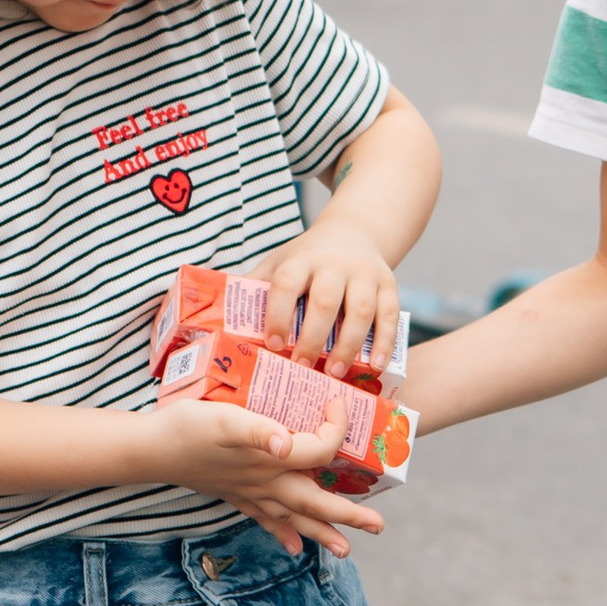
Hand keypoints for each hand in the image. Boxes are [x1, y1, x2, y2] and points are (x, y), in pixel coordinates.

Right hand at [138, 394, 385, 559]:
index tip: (339, 403)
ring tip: (346, 550)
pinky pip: (264, 519)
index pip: (319, 450)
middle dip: (348, 515)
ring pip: (293, 517)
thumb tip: (286, 443)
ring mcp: (250, 492)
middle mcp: (265, 482)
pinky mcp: (234, 494)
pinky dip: (281, 533)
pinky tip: (292, 547)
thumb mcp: (223, 419)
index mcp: (270, 460)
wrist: (149, 449)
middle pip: (315, 502)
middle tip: (378, 526)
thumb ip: (258, 430)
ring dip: (321, 533)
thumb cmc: (186, 428)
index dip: (336, 428)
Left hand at [256, 213, 398, 374]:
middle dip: (314, 337)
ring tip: (336, 372)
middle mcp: (335, 264)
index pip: (286, 284)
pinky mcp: (389, 283)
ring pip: (360, 309)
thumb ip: (255, 286)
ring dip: (349, 344)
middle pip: (326, 300)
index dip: (279, 314)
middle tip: (302, 367)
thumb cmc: (309, 259)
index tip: (274, 344)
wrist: (354, 232)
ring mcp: (365, 273)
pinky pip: (391, 315)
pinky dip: (385, 342)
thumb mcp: (280, 262)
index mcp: (301, 260)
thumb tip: (215, 317)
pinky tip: (376, 365)